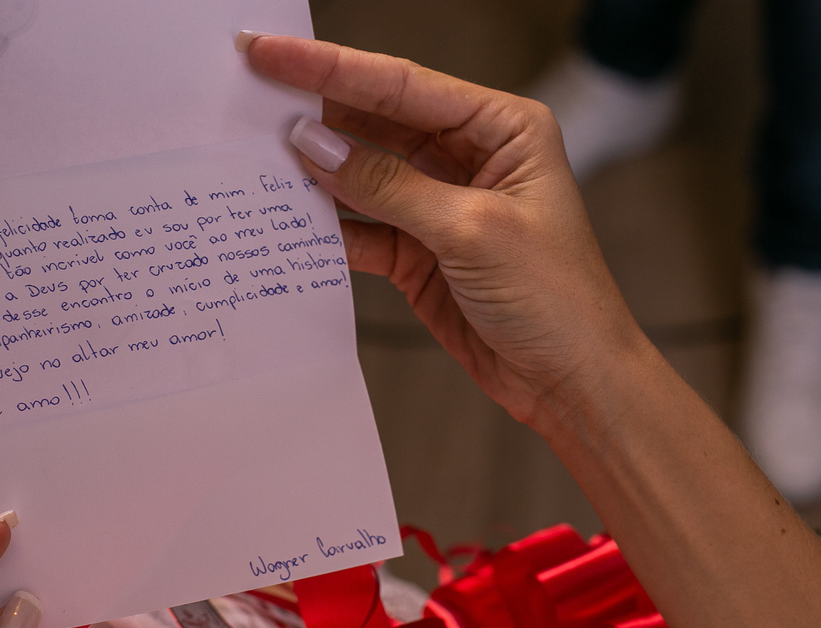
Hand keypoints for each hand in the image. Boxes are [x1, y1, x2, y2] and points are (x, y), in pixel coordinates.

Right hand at [245, 36, 645, 428]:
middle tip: (248, 94)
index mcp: (502, 128)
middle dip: (315, 109)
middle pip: (376, 121)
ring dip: (313, 171)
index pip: (403, 86)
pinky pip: (361, 228)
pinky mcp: (418, 252)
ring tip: (252, 156)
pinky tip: (287, 218)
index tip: (270, 54)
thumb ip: (389, 186)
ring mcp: (439, 206)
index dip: (332, 67)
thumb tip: (315, 146)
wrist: (571, 381)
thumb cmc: (557, 299)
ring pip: (361, 175)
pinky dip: (326, 227)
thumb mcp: (472, 230)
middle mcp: (469, 158)